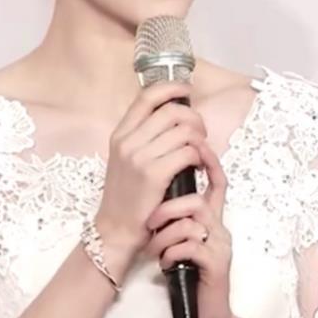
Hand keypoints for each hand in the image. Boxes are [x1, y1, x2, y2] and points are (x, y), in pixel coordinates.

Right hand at [93, 81, 207, 279]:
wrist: (116, 229)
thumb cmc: (126, 196)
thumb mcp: (125, 160)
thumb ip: (143, 137)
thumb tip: (172, 117)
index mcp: (120, 134)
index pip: (147, 97)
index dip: (171, 88)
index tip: (187, 91)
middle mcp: (128, 141)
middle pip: (172, 111)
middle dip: (194, 118)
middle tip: (201, 132)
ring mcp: (140, 157)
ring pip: (184, 131)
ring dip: (200, 140)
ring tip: (200, 153)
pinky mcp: (154, 174)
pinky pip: (188, 152)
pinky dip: (199, 156)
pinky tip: (198, 166)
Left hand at [145, 139, 233, 317]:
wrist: (204, 313)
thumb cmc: (189, 274)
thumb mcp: (183, 240)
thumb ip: (178, 217)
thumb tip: (160, 192)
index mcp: (213, 220)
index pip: (218, 183)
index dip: (209, 163)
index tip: (195, 150)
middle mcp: (221, 229)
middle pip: (197, 202)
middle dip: (168, 209)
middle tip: (150, 223)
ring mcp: (220, 246)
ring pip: (190, 223)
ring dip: (165, 235)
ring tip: (155, 250)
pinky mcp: (216, 264)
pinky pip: (190, 247)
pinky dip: (171, 254)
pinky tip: (164, 264)